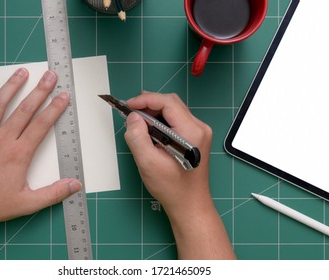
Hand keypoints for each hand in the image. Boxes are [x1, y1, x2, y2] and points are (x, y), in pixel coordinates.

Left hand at [0, 69, 80, 258]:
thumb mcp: (27, 204)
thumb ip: (54, 193)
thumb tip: (75, 185)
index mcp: (18, 154)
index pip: (41, 125)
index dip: (55, 108)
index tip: (63, 96)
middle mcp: (1, 140)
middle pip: (24, 109)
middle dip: (40, 90)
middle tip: (50, 75)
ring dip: (11, 86)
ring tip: (22, 72)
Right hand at [123, 91, 234, 258]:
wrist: (189, 204)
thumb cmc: (173, 189)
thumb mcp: (148, 163)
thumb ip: (137, 137)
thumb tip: (133, 117)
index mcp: (192, 132)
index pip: (168, 103)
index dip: (146, 100)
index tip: (129, 105)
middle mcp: (199, 128)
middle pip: (171, 103)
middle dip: (149, 105)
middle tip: (130, 113)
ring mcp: (199, 132)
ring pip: (173, 110)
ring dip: (154, 113)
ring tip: (138, 124)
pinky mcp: (195, 137)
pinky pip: (176, 120)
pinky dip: (161, 121)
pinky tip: (149, 131)